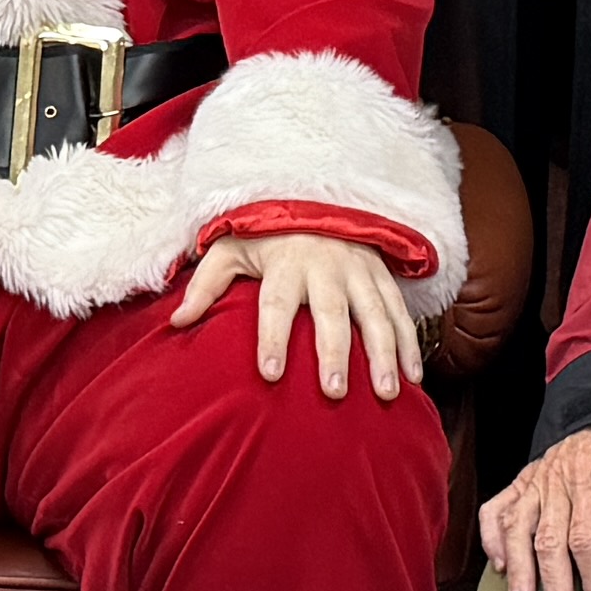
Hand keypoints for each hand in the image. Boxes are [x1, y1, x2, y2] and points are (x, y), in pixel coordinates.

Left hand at [171, 227, 422, 398]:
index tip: (269, 373)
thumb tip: (176, 322)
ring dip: (383, 354)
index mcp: (285, 262)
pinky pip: (400, 311)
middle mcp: (325, 266)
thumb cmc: (267, 234)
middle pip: (329, 313)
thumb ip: (204, 285)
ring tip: (386, 392)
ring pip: (374, 314)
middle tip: (333, 393)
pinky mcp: (381, 275)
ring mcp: (358, 270)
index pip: (276, 303)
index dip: (272, 338)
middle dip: (333, 353)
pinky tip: (414, 377)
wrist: (316, 197)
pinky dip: (410, 342)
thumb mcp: (230, 249)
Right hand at [477, 422, 590, 590]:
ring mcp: (534, 480)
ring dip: (518, 569)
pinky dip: (492, 537)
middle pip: (548, 540)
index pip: (586, 537)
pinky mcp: (521, 481)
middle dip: (552, 587)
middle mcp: (555, 479)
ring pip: (517, 528)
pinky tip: (497, 565)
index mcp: (590, 477)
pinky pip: (496, 508)